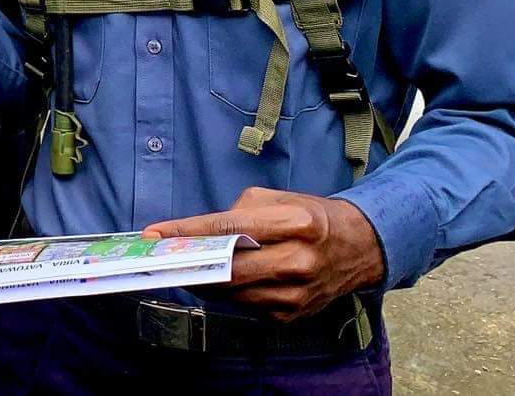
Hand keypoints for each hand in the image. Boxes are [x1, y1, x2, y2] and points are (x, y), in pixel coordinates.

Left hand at [142, 187, 384, 323]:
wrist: (360, 248)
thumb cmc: (312, 216)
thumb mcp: (279, 199)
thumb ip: (239, 212)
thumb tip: (200, 232)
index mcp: (296, 222)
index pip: (229, 228)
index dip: (187, 231)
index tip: (155, 234)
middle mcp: (299, 260)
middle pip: (228, 268)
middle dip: (188, 262)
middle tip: (158, 257)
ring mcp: (297, 293)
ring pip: (232, 292)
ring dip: (201, 281)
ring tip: (177, 268)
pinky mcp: (293, 315)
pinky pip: (245, 306)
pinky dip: (224, 294)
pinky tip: (210, 281)